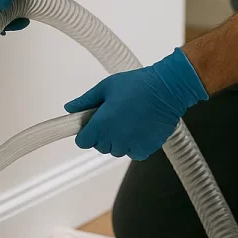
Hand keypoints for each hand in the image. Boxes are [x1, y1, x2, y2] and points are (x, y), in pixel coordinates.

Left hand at [64, 47, 208, 160]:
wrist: (167, 89)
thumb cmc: (138, 85)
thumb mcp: (106, 87)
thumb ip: (86, 100)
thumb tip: (70, 108)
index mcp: (102, 124)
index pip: (82, 142)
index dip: (86, 133)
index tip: (91, 125)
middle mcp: (115, 138)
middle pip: (99, 146)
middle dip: (103, 134)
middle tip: (114, 116)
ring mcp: (131, 145)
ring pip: (116, 150)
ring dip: (119, 140)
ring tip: (129, 120)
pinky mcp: (145, 149)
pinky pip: (132, 152)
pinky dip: (134, 144)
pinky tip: (139, 127)